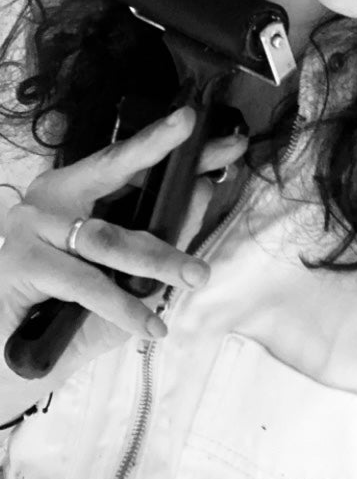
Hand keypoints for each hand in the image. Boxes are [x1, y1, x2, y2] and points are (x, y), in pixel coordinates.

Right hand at [0, 107, 246, 406]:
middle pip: (115, 172)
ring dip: (158, 259)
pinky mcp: (23, 264)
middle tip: (213, 161)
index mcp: (72, 190)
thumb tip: (198, 193)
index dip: (160, 140)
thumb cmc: (60, 310)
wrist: (3, 356)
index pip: (123, 159)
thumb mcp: (119, 273)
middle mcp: (50, 199)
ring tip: (194, 275)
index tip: (194, 122)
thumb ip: (154, 236)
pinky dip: (123, 308)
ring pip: (109, 238)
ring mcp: (32, 228)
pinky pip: (87, 283)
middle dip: (167, 163)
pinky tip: (150, 325)